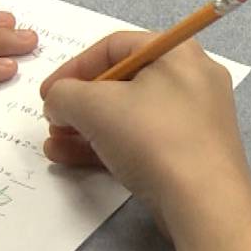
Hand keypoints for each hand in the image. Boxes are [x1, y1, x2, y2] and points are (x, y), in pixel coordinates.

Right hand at [40, 35, 250, 240]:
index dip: (74, 67)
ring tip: (54, 144)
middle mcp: (192, 80)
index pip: (115, 46)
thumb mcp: (93, 105)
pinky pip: (143, 141)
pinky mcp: (192, 154)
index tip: (47, 92)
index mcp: (178, 52)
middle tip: (53, 121)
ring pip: (130, 116)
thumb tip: (59, 103)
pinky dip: (109, 146)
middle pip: (123, 82)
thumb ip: (64, 94)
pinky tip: (70, 158)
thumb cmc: (152, 138)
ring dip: (87, 127)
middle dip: (79, 103)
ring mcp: (195, 119)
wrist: (203, 203)